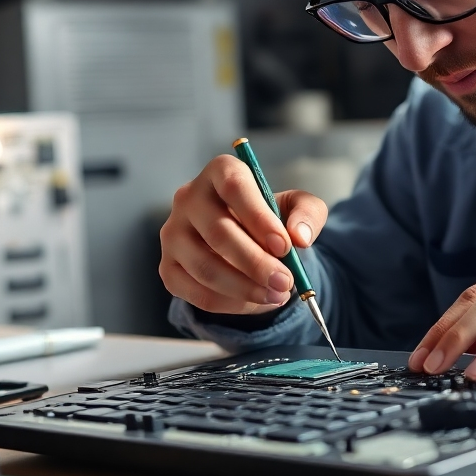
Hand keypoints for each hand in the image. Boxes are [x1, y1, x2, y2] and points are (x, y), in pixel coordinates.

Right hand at [159, 155, 327, 314]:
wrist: (248, 240)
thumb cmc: (270, 218)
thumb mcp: (298, 206)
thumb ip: (307, 213)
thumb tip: (300, 236)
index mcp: (220, 171)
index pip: (233, 186)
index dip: (259, 217)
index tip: (284, 246)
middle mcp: (188, 198)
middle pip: (218, 232)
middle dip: (256, 263)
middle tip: (286, 282)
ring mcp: (173, 234)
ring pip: (206, 268)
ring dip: (245, 289)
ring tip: (277, 295)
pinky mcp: (168, 268)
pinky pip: (197, 293)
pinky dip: (231, 304)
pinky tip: (255, 302)